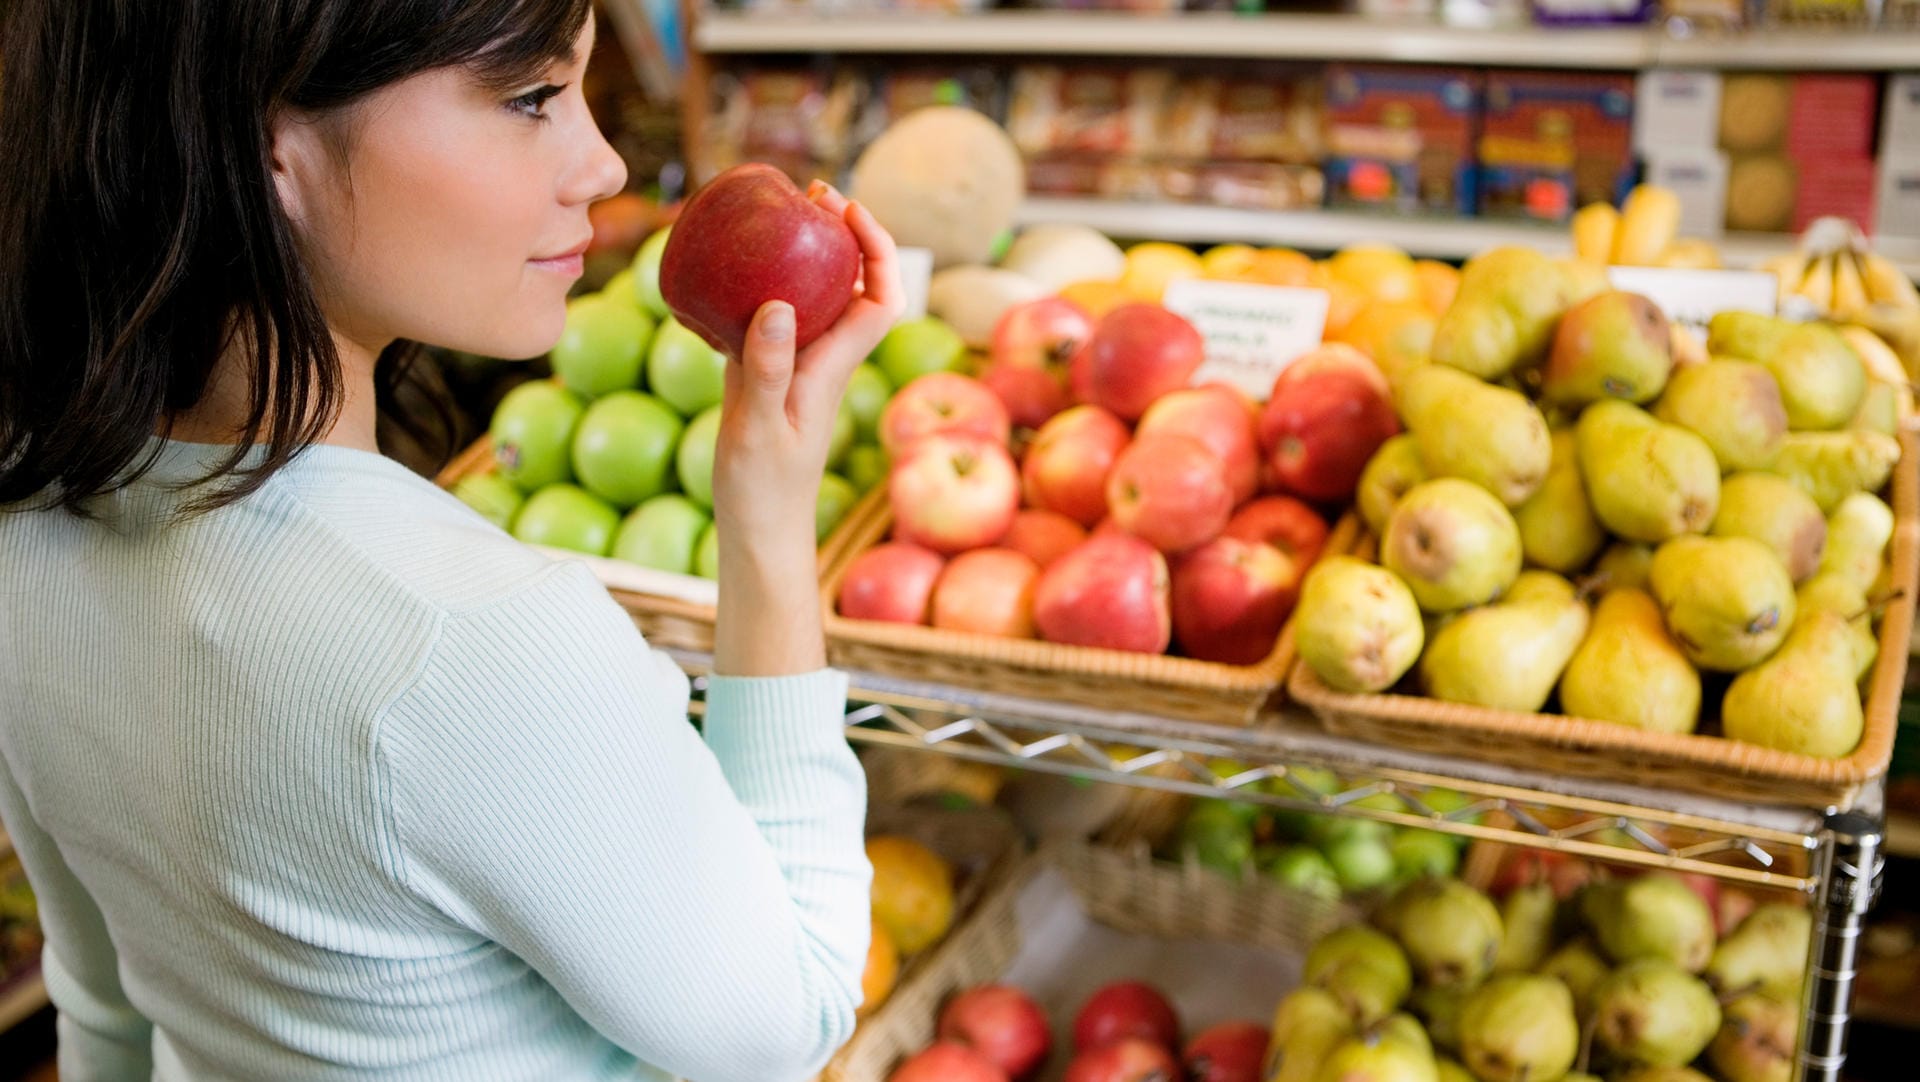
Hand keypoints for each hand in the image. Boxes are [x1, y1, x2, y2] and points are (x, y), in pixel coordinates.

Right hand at [709, 185, 902, 676]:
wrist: (759, 536)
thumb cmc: (764, 492)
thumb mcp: (759, 428)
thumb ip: (767, 368)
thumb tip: (780, 305)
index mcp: (832, 367)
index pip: (880, 297)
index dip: (876, 248)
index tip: (847, 210)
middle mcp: (822, 361)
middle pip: (853, 286)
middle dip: (842, 236)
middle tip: (810, 196)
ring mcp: (795, 369)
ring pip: (814, 299)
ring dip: (804, 256)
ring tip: (777, 218)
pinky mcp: (765, 378)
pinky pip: (771, 319)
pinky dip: (759, 289)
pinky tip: (728, 275)